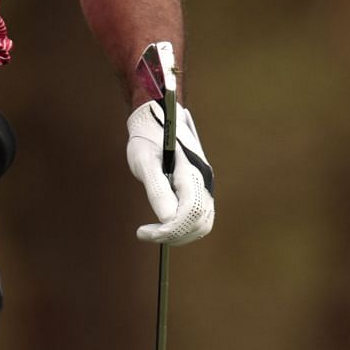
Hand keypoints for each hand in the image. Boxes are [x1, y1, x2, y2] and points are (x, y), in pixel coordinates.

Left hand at [126, 100, 215, 244]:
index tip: (144, 232)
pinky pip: (200, 216)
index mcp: (191, 170)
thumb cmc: (148, 135)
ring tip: (153, 232)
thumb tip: (166, 220)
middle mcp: (204, 179)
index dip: (169, 229)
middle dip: (173, 235)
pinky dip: (184, 227)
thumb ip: (157, 189)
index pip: (189, 212)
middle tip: (146, 233)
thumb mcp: (144, 161)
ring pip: (202, 223)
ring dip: (179, 234)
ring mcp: (205, 184)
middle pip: (198, 222)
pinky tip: (164, 225)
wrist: (159, 115)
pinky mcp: (201, 188)